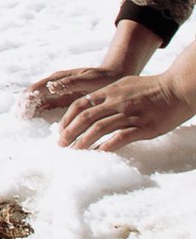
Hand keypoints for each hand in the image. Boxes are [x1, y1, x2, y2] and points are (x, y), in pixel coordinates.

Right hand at [22, 66, 135, 115]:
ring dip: (29, 110)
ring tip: (23, 122)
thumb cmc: (103, 77)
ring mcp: (57, 91)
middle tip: (18, 119)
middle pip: (32, 94)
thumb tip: (51, 87)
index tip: (22, 111)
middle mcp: (54, 84)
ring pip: (38, 100)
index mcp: (58, 78)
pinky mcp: (63, 98)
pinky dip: (39, 112)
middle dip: (24, 106)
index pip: (36, 89)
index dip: (27, 100)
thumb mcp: (89, 79)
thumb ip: (70, 83)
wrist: (115, 75)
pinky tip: (36, 121)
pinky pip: (46, 105)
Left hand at [55, 73, 195, 150]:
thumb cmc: (152, 88)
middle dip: (70, 132)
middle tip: (61, 144)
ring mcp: (130, 115)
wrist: (177, 89)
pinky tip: (99, 153)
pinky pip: (122, 137)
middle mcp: (116, 102)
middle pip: (85, 117)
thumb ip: (108, 94)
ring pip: (99, 128)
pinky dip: (108, 146)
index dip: (68, 118)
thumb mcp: (124, 84)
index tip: (61, 130)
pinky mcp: (144, 127)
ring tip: (75, 151)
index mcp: (109, 92)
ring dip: (84, 141)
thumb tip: (92, 103)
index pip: (80, 104)